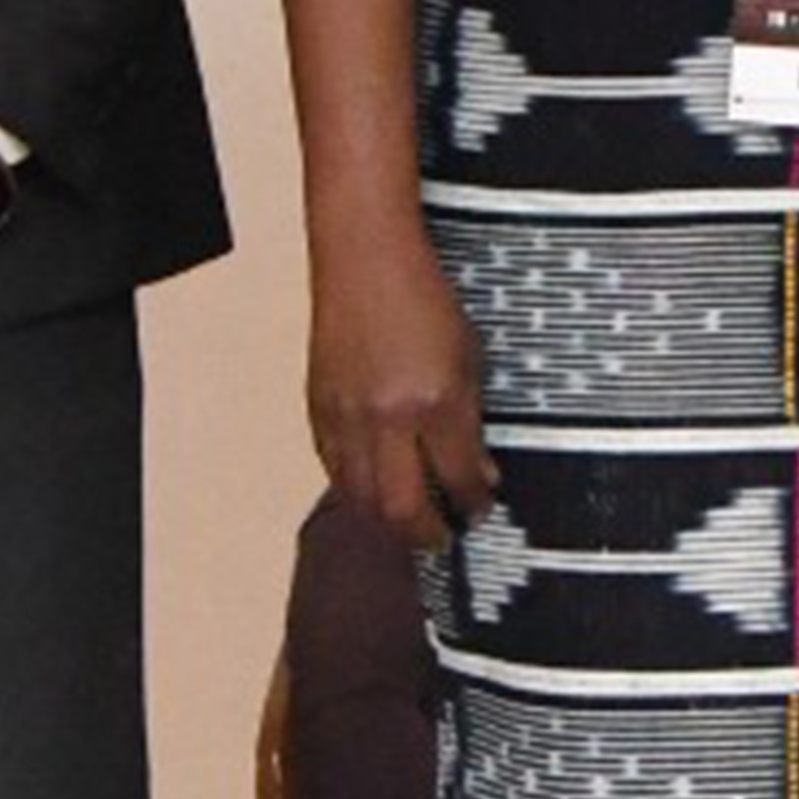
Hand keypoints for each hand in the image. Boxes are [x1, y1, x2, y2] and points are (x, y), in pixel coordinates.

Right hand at [307, 223, 496, 553]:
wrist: (365, 261)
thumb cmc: (424, 297)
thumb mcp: (470, 356)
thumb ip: (471, 420)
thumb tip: (479, 472)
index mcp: (433, 401)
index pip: (457, 478)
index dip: (472, 503)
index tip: (480, 509)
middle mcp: (386, 418)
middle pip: (401, 507)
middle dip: (426, 534)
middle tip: (444, 537)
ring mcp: (346, 417)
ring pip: (362, 498)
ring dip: (388, 520)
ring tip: (411, 522)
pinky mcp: (319, 410)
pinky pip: (335, 470)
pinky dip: (357, 489)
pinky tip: (376, 489)